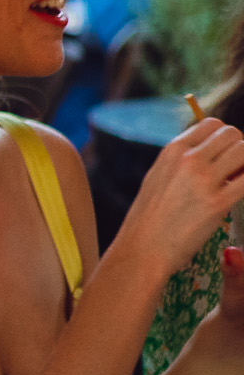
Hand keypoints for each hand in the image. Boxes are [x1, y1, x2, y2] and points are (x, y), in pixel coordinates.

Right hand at [118, 118, 243, 277]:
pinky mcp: (217, 202)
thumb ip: (183, 162)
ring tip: (235, 183)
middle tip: (233, 172)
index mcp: (171, 151)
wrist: (142, 250)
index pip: (210, 124)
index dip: (222, 139)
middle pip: (231, 134)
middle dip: (240, 149)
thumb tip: (212, 154)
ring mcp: (203, 180)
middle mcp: (187, 160)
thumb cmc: (149, 220)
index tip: (223, 157)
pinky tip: (238, 194)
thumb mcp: (158, 179)